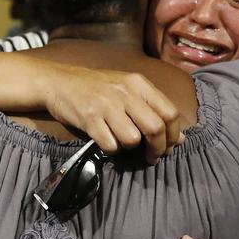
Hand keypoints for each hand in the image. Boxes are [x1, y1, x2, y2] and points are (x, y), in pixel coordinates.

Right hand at [42, 64, 183, 163]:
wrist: (60, 82)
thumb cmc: (97, 88)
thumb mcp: (128, 90)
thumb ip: (154, 110)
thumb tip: (179, 139)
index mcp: (139, 84)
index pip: (170, 113)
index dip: (173, 135)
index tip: (167, 146)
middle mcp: (125, 92)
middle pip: (156, 128)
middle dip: (157, 149)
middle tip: (152, 156)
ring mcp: (106, 105)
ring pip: (133, 139)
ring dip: (130, 147)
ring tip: (122, 142)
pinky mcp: (89, 119)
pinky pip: (110, 145)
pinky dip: (111, 149)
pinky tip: (106, 140)